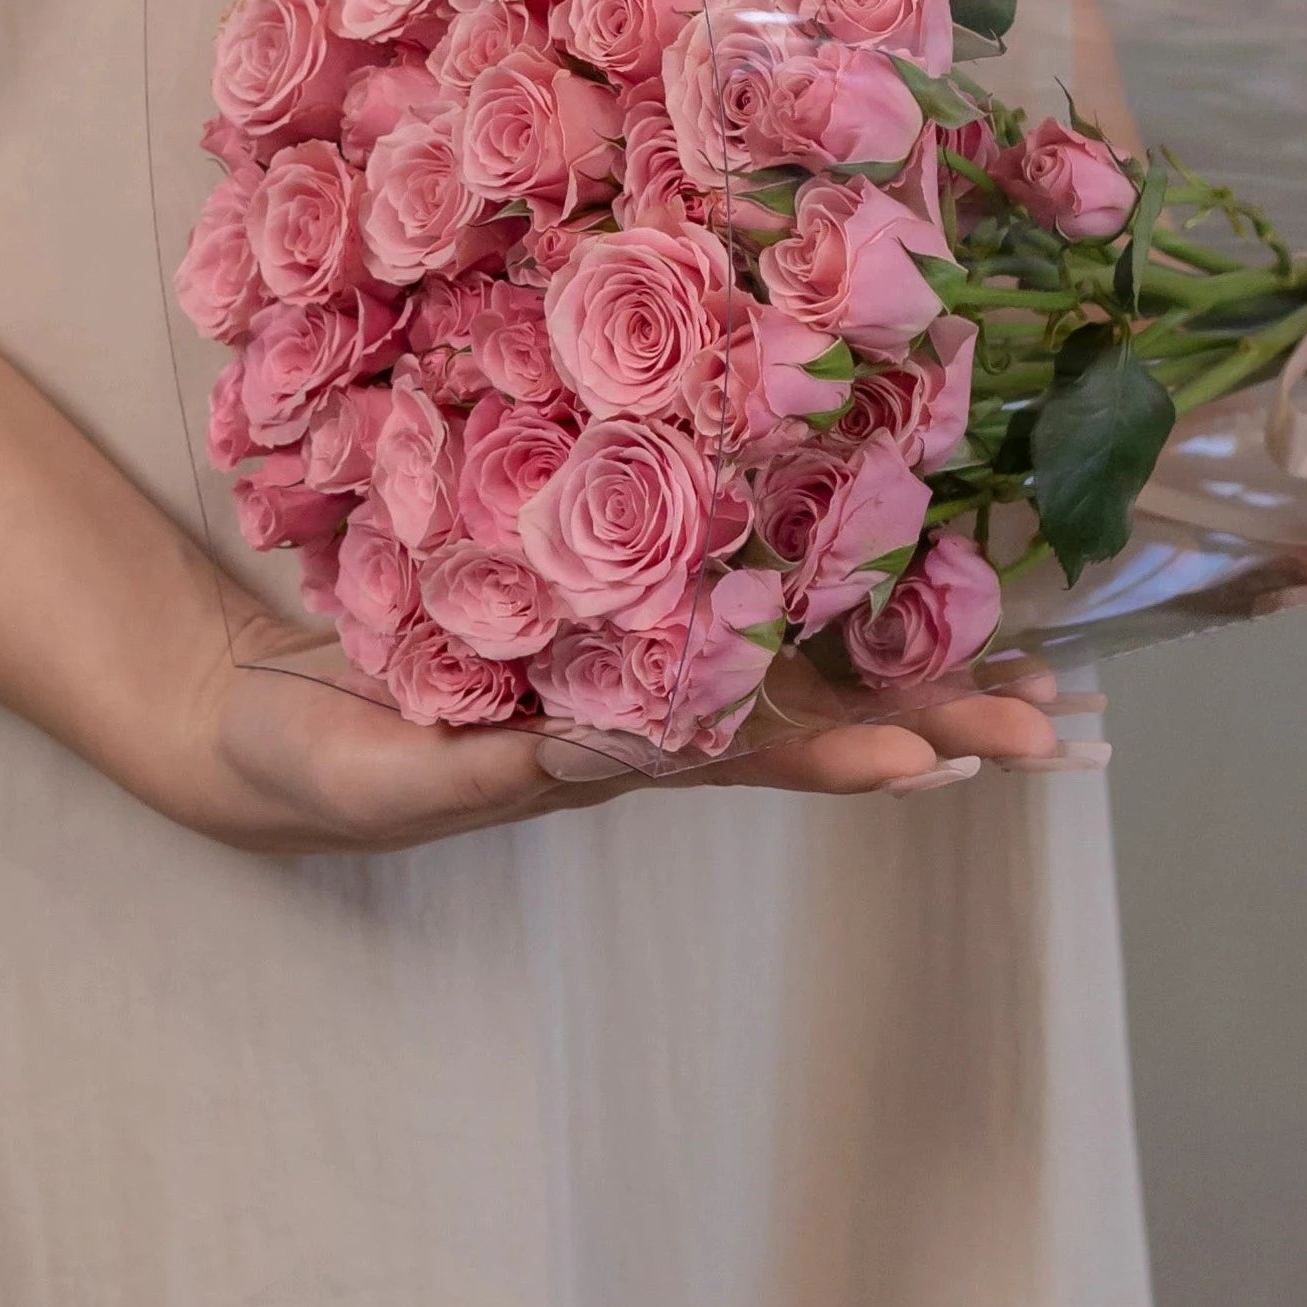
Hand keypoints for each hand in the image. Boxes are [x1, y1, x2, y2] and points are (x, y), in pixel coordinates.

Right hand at [158, 603, 1089, 853]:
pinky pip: (716, 578)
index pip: (743, 757)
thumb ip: (489, 765)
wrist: (253, 720)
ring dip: (906, 657)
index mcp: (601, 754)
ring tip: (1028, 658)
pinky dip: (805, 565)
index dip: (836, 756)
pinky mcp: (598, 591)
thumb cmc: (313, 764)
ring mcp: (630, 649)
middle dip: (929, 716)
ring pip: (790, 652)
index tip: (933, 761)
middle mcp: (645, 703)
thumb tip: (598, 743)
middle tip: (1053, 722)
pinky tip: (877, 534)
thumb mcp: (391, 771)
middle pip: (807, 711)